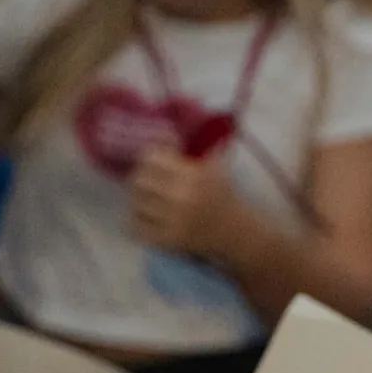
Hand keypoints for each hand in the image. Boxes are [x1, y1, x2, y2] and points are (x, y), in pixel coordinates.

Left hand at [128, 146, 242, 258]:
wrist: (236, 233)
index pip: (152, 159)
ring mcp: (173, 221)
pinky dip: (138, 222)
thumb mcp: (214, 167)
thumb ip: (189, 150)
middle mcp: (182, 197)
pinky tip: (149, 218)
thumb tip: (163, 132)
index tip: (154, 162)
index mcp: (194, 175)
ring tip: (149, 200)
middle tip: (148, 181)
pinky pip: (136, 228)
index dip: (149, 158)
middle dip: (142, 179)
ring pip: (135, 205)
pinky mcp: (166, 241)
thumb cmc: (223, 195)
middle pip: (139, 181)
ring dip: (140, 201)